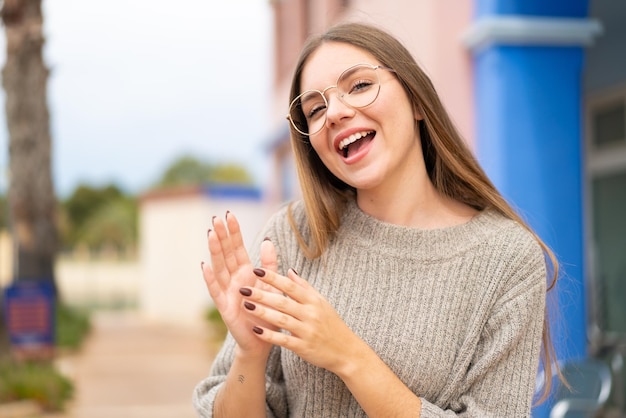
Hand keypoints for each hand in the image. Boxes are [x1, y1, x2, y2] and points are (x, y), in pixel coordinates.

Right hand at [201, 212, 279, 358]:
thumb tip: (268, 240)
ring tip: (210, 235)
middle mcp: (234, 279)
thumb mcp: (273, 285)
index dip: (234, 232)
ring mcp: (227, 292)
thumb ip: (269, 264)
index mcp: (246, 272)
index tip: (229, 214)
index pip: (238, 248)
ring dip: (214, 251)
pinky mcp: (224, 306)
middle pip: (226, 254)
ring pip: (219, 267)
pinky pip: (215, 290)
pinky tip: (205, 266)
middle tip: (216, 218)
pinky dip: (210, 279)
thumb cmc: (267, 312)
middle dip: (222, 236)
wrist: (263, 339)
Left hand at [238, 268, 361, 374]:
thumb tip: (289, 270)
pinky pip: (284, 340)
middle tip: (243, 289)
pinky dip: (270, 335)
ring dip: (262, 313)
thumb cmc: (331, 324)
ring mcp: (307, 331)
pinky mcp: (304, 347)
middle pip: (283, 302)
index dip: (273, 278)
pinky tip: (255, 331)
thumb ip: (304, 286)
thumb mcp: (321, 302)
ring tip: (246, 306)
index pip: (290, 286)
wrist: (346, 351)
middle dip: (262, 294)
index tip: (256, 270)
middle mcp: (310, 314)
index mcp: (313, 301)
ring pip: (282, 320)